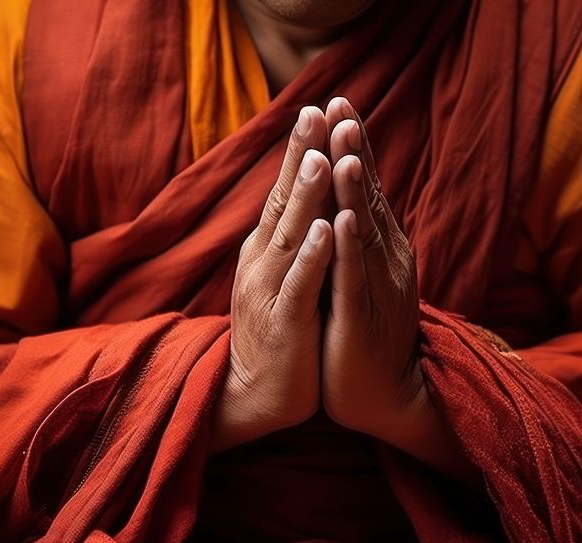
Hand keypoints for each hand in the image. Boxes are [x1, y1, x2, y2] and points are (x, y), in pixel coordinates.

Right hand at [212, 107, 333, 452]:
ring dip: (305, 198)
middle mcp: (262, 263)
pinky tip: (327, 230)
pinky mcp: (284, 324)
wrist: (254, 395)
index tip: (317, 108)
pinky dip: (313, 257)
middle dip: (299, 157)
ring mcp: (270, 292)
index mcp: (266, 250)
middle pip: (281, 202)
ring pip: (290, 237)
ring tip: (319, 158)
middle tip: (314, 111)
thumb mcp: (284, 276)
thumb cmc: (280, 332)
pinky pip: (300, 286)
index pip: (283, 192)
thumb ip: (293, 238)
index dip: (299, 152)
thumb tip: (311, 196)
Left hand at [321, 97, 478, 485]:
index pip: (366, 188)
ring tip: (345, 150)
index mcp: (380, 248)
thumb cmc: (368, 334)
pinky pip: (354, 279)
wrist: (387, 397)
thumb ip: (360, 237)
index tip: (339, 102)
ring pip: (364, 231)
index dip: (354, 146)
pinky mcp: (361, 320)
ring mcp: (375, 289)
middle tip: (342, 105)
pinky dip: (349, 248)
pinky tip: (343, 220)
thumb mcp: (365, 275)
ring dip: (355, 190)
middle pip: (368, 197)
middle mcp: (384, 260)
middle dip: (354, 151)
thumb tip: (349, 194)